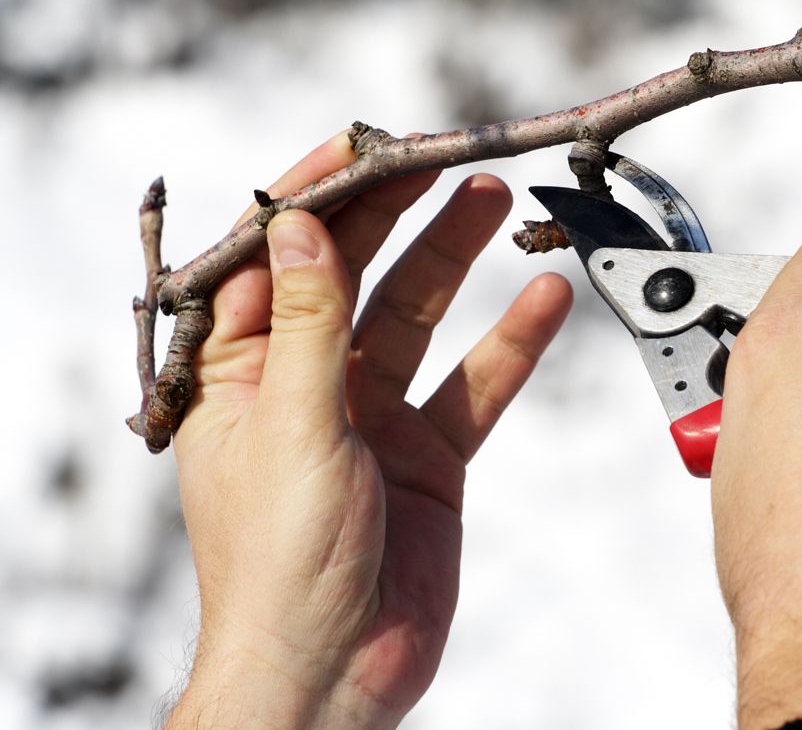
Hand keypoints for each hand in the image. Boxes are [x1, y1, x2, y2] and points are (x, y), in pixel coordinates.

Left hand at [165, 134, 571, 728]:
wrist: (335, 670)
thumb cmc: (280, 566)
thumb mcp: (291, 426)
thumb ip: (307, 323)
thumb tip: (304, 227)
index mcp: (242, 373)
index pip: (273, 261)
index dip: (315, 199)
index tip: (362, 146)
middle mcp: (307, 383)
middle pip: (355, 275)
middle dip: (397, 215)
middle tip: (443, 158)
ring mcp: (372, 416)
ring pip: (419, 316)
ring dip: (456, 260)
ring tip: (494, 200)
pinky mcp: (428, 453)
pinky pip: (475, 384)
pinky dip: (511, 344)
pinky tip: (545, 300)